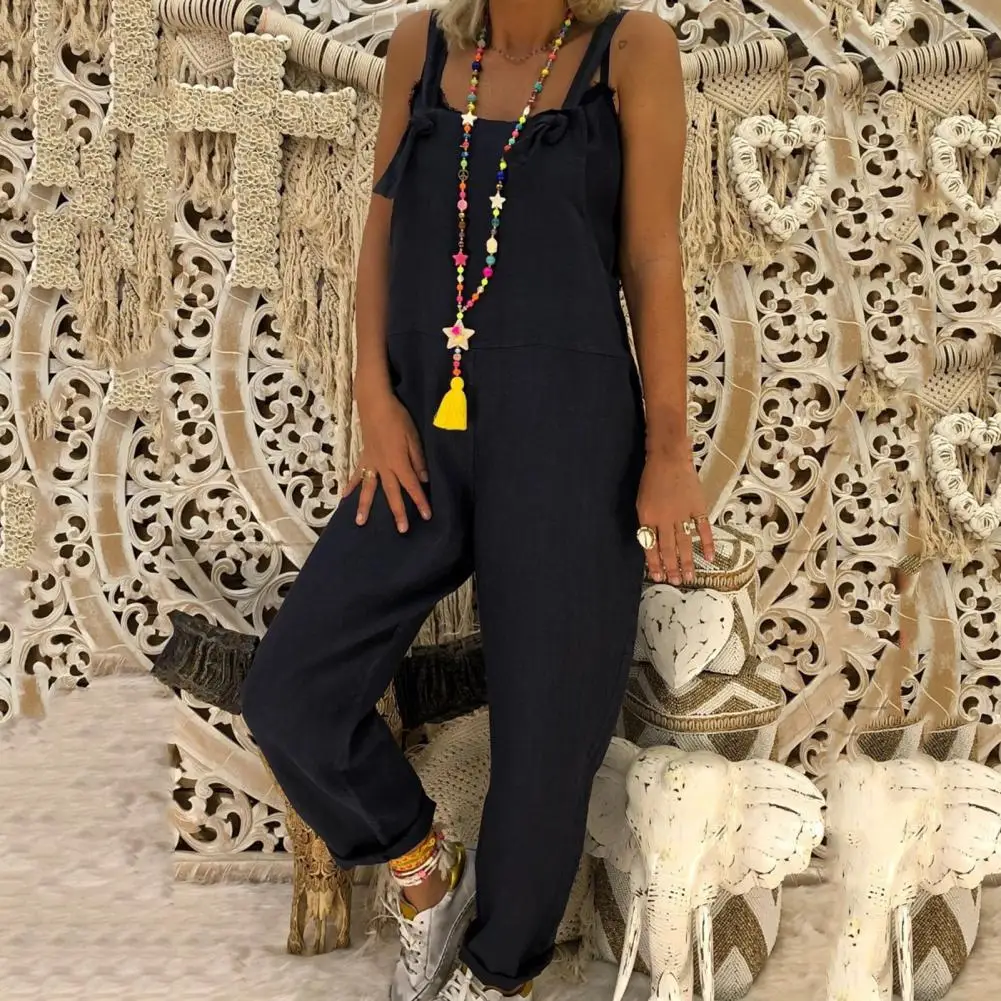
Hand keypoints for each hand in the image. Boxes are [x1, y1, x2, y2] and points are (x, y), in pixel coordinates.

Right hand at [347, 391, 430, 532]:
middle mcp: (384, 467)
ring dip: (365, 507)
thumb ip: (417, 459)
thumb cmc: (397, 418)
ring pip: (369, 489)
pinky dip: (350, 486)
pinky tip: (344, 497)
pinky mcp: (363, 458)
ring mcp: (371, 464)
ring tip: (360, 523)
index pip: (412, 486)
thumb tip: (423, 479)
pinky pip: (357, 475)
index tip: (427, 516)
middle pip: (392, 493)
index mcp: (399, 462)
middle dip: (398, 512)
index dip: (420, 501)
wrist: (375, 404)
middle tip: (402, 530)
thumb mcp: (413, 437)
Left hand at [637, 444, 713, 584]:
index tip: (658, 576)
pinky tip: (709, 558)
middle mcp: (665, 519)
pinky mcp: (698, 507)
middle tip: (676, 582)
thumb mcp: (641, 503)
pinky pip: (703, 528)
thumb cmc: (651, 479)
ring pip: (685, 543)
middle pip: (668, 548)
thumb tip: (652, 543)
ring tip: (690, 577)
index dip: (654, 563)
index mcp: (648, 518)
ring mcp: (683, 514)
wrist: (668, 458)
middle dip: (671, 567)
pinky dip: (706, 543)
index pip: (650, 546)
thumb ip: (647, 523)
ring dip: (687, 561)